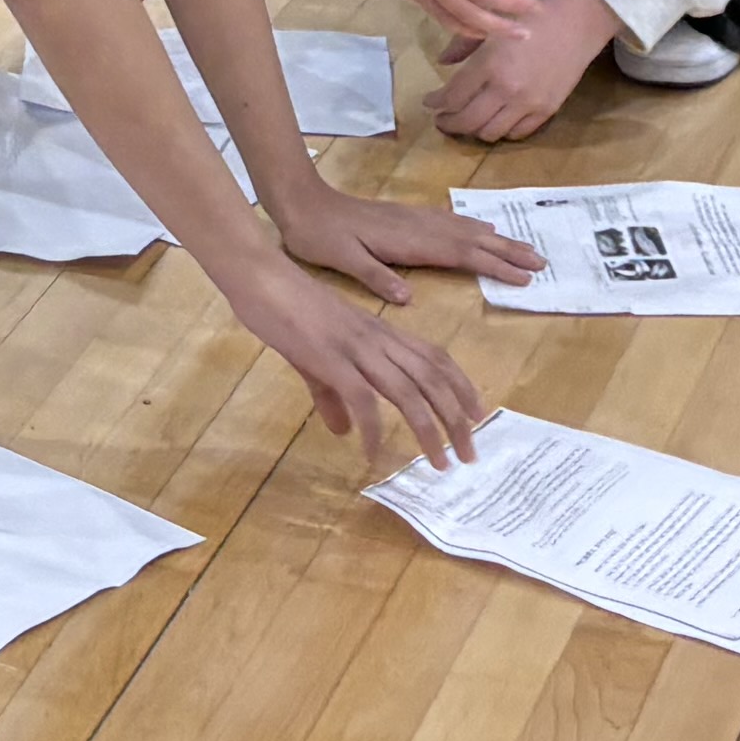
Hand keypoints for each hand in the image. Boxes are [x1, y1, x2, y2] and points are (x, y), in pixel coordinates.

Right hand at [221, 259, 493, 471]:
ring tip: (439, 462)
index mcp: (380, 332)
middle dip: (456, 419)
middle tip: (469, 454)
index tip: (478, 415)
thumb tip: (344, 431)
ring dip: (428, 430)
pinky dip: (373, 429)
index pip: (435, 358)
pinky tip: (373, 453)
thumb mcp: (316, 356)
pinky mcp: (331, 358)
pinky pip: (362, 399)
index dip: (461, 386)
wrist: (261, 278)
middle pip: (432, 379)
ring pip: (408, 391)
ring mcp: (356, 348)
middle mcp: (378, 339)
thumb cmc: (287, 307)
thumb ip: (333, 394)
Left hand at [264, 174, 548, 302]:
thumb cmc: (319, 236)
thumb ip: (374, 276)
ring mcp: (413, 218)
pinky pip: (450, 221)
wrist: (301, 202)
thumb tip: (406, 298)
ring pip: (464, 228)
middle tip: (542, 262)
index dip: (493, 265)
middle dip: (507, 250)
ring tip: (524, 247)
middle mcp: (417, 226)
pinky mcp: (405, 216)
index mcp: (407, 241)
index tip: (523, 276)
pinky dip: (472, 226)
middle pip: (472, 239)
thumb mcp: (341, 259)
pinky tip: (481, 229)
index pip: (460, 254)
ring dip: (496, 238)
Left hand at [429, 0, 623, 142]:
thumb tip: (441, 63)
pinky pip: (517, 134)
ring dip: (474, 130)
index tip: (429, 103)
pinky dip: (501, 131)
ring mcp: (528, 103)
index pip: (453, 95)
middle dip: (449, 123)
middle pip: (468, 121)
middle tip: (441, 120)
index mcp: (489, 64)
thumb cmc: (531, 17)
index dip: (436, 103)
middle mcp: (507, 89)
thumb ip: (462, 44)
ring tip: (467, 121)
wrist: (577, 23)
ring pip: (491, 133)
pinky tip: (494, 121)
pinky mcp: (547, 111)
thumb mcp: (491, 24)